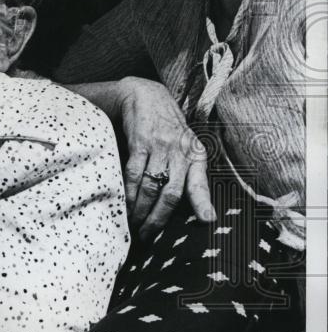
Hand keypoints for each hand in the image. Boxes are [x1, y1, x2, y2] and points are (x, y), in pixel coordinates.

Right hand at [115, 77, 215, 238]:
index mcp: (195, 155)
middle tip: (148, 236)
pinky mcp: (140, 142)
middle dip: (158, 219)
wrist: (145, 95)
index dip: (202, 202)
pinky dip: (128, 192)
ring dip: (140, 210)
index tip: (207, 220)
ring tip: (133, 225)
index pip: (199, 183)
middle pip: (171, 193)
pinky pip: (134, 173)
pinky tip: (124, 204)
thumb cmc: (166, 126)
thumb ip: (189, 172)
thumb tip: (198, 207)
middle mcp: (180, 151)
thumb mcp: (185, 145)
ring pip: (150, 187)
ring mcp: (160, 146)